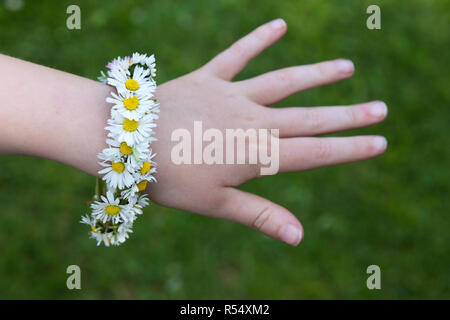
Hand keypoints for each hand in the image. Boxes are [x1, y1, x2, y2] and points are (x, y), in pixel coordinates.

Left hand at [151, 19, 387, 245]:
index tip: (380, 143)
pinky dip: (258, 39)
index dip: (349, 149)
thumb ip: (260, 216)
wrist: (125, 142)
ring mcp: (231, 95)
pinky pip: (237, 55)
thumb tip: (299, 237)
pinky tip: (280, 24)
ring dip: (318, 75)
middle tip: (381, 108)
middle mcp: (252, 121)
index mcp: (255, 154)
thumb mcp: (216, 204)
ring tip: (348, 67)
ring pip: (284, 82)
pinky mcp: (208, 78)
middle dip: (348, 116)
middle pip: (310, 118)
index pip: (314, 153)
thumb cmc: (169, 178)